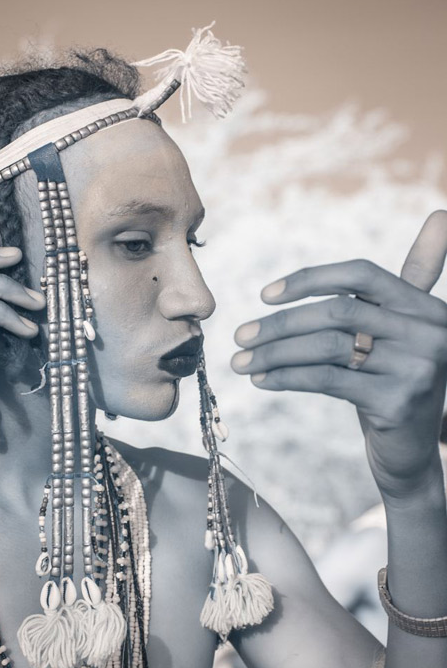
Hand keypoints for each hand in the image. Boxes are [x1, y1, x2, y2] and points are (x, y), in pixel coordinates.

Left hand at [232, 211, 446, 499]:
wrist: (411, 453)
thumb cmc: (395, 382)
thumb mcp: (404, 330)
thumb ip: (413, 278)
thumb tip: (440, 215)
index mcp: (425, 306)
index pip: (362, 275)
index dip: (310, 278)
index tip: (265, 295)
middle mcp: (428, 332)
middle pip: (337, 312)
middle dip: (280, 324)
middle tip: (241, 335)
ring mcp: (416, 368)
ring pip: (328, 347)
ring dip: (274, 352)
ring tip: (241, 360)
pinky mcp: (397, 402)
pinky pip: (327, 380)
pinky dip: (287, 377)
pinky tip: (262, 379)